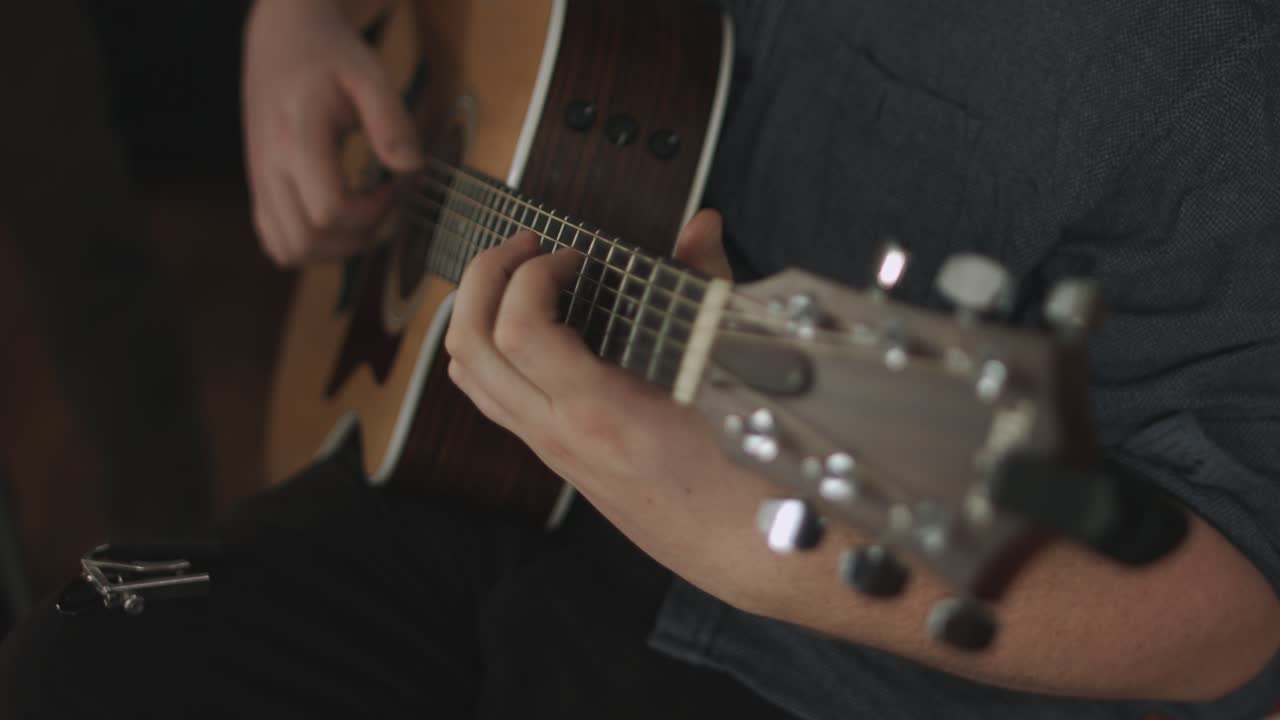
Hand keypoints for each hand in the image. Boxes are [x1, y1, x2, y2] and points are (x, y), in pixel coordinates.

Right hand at [242, 0, 422, 265]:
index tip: (391, 188)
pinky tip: (338, 221)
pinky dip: (311, 247)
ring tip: (362, 216)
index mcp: (296, 138)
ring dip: (335, 249)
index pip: (329, 211)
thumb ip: (392, 121)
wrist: (283, 43)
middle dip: (357, 236)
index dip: (371, 213)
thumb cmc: (331, 58)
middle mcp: (269, 167)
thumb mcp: (370, 75)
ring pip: (290, 250)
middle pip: (309, 240)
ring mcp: (260, 183)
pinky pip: (277, 244)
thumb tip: (411, 168)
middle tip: (382, 205)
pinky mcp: (259, 191)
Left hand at [444, 210, 785, 603]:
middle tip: (525, 244)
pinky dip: (488, 350)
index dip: (532, 276)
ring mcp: (552, 450)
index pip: (519, 333)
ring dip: (477, 312)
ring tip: (517, 275)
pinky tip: (527, 326)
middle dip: (485, 277)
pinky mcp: (556, 457)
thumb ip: (708, 288)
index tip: (574, 255)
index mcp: (604, 414)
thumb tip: (703, 226)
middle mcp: (562, 435)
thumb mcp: (732, 375)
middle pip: (470, 348)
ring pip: (468, 377)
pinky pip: (490, 399)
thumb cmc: (749, 472)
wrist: (745, 552)